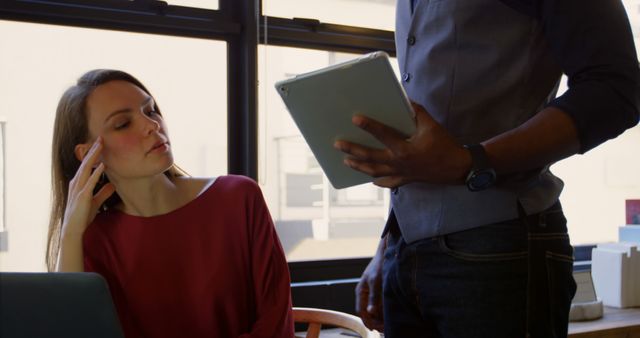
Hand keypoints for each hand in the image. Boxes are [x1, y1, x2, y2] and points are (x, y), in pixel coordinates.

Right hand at [61, 137, 115, 236]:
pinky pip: (90, 183)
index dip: (93, 155)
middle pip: (85, 163)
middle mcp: (76, 183)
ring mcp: (78, 189)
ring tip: (101, 146)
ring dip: (94, 157)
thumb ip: (103, 192)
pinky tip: (103, 166)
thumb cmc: (82, 216)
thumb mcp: (96, 202)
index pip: (86, 165)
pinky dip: (97, 173)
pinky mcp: (82, 197)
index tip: (100, 144)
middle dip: (93, 150)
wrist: (73, 230)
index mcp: (78, 183)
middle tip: (101, 138)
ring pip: (86, 169)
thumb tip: (113, 184)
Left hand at [334, 102, 470, 187]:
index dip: (369, 126)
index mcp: (405, 149)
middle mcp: (399, 163)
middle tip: (338, 144)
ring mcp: (401, 173)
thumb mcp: (432, 126)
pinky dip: (379, 180)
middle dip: (353, 150)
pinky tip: (371, 179)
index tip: (355, 119)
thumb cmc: (445, 145)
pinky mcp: (407, 180)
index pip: (383, 135)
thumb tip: (405, 100)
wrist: (459, 167)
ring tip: (346, 161)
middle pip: (370, 157)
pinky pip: (389, 182)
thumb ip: (417, 112)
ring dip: (359, 166)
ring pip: (375, 172)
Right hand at [355, 240, 384, 331]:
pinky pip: (380, 305)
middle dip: (375, 321)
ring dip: (380, 318)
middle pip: (368, 312)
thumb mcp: (376, 282)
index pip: (361, 311)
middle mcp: (366, 293)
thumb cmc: (380, 265)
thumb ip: (374, 297)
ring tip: (388, 324)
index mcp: (361, 291)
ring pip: (374, 310)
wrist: (387, 254)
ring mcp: (373, 293)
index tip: (376, 328)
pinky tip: (390, 316)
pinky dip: (384, 312)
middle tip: (384, 328)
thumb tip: (371, 311)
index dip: (368, 321)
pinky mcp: (380, 292)